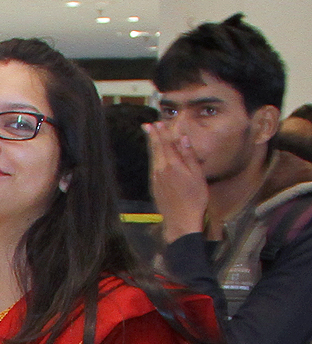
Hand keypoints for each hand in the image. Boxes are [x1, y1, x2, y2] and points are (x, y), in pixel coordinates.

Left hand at [146, 125, 209, 242]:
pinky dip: (153, 158)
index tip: (158, 123)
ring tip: (150, 136)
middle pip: (156, 149)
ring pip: (153, 158)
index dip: (162, 133)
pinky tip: (155, 156)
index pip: (166, 144)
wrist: (180, 220)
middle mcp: (161, 170)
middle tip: (147, 125)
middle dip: (153, 136)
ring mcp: (156, 179)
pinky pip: (153, 168)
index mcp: (172, 165)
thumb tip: (183, 139)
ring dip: (152, 146)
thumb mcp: (197, 175)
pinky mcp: (155, 187)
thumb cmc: (194, 198)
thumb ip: (189, 156)